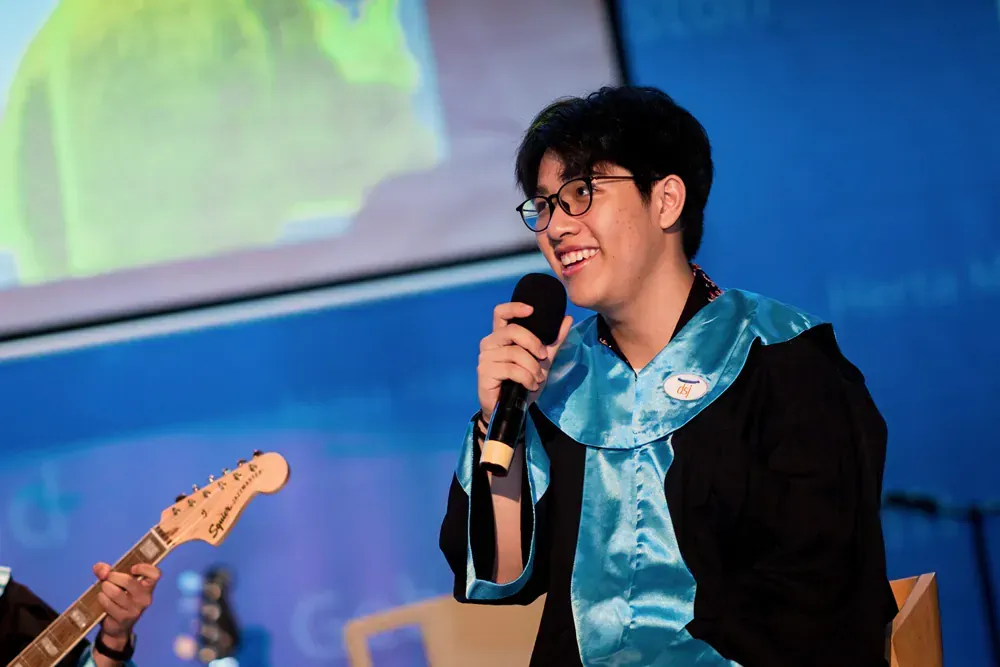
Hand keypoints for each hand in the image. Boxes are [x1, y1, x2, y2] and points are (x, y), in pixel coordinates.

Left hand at [94, 562, 160, 642]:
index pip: (155, 575)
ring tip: (103, 588)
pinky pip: (109, 604)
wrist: (117, 627)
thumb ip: (106, 570)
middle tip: (107, 578)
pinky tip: (102, 597)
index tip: (132, 569)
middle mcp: (145, 598)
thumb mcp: (115, 582)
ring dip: (105, 588)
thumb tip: (102, 571)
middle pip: (128, 581)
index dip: (144, 568)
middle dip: (113, 577)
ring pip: (116, 592)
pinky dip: (102, 598)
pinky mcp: (123, 618)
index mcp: (147, 587)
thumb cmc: (119, 599)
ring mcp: (135, 610)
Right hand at [477, 302, 572, 417]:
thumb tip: (567, 318)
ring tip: (537, 379)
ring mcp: (485, 357)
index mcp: (501, 336)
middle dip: (533, 343)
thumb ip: (553, 340)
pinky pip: (511, 369)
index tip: (531, 310)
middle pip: (512, 331)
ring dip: (532, 367)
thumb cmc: (524, 382)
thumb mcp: (543, 360)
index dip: (514, 307)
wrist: (512, 409)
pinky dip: (526, 378)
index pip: (501, 313)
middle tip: (543, 357)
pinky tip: (530, 386)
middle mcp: (490, 343)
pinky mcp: (484, 372)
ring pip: (515, 353)